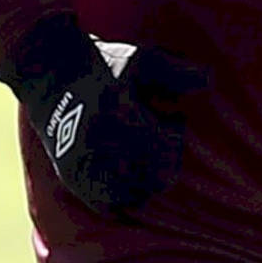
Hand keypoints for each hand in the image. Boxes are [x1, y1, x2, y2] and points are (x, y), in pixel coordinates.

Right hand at [0, 14, 208, 213]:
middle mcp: (100, 145)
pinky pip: (107, 204)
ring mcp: (84, 165)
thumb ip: (177, 71)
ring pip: (133, 195)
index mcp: (120, 116)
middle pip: (153, 177)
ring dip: (147, 180)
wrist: (52, 74)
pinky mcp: (71, 176)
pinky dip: (123, 194)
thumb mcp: (143, 59)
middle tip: (160, 137)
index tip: (173, 118)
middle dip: (165, 159)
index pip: (165, 148)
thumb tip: (210, 80)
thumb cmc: (105, 64)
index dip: (175, 134)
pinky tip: (127, 170)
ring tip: (145, 154)